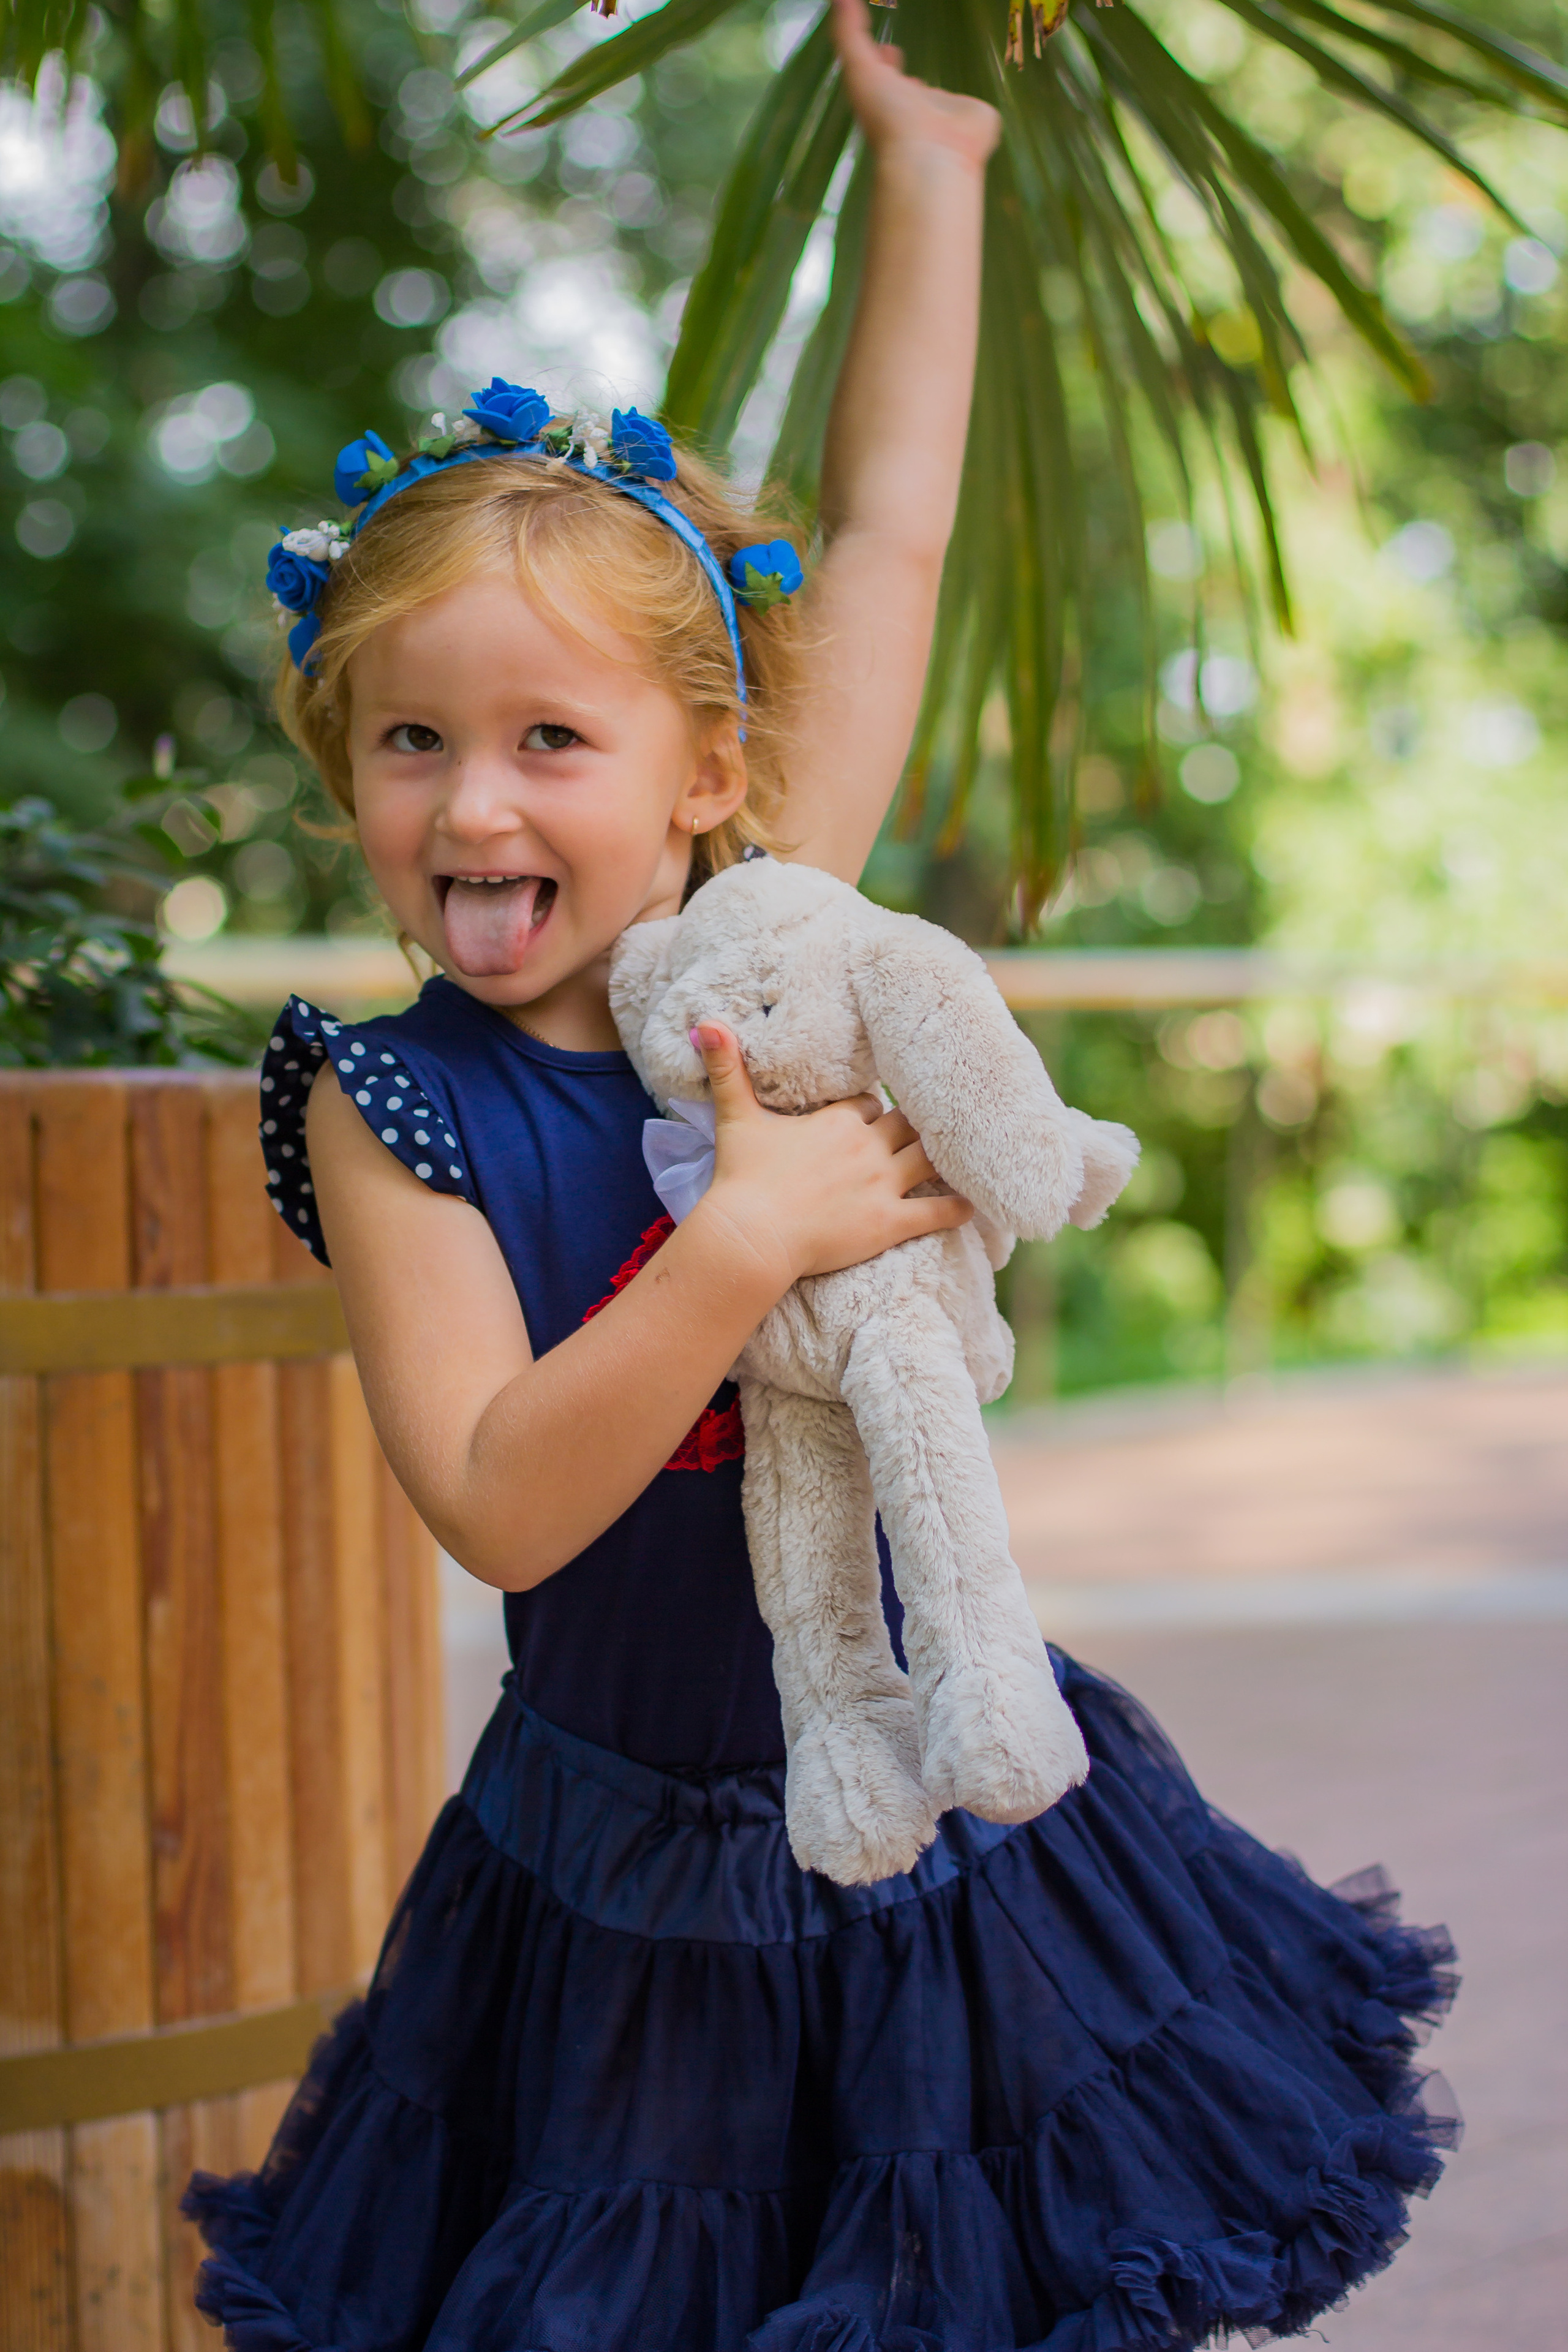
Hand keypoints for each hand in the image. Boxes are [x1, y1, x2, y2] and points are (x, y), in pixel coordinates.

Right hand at [689, 1021, 971, 1287]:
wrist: (750, 1235)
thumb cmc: (742, 1178)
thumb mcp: (735, 1117)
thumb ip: (726, 1069)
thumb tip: (703, 1022)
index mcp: (839, 1120)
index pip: (869, 1105)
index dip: (871, 1113)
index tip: (871, 1120)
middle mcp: (868, 1147)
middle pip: (907, 1126)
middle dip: (911, 1129)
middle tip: (921, 1133)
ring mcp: (883, 1184)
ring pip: (929, 1159)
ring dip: (943, 1159)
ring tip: (962, 1159)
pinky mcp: (890, 1223)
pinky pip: (938, 1211)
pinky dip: (959, 1208)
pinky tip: (974, 1206)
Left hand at [831, 0, 1000, 169]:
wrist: (932, 156)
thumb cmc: (891, 118)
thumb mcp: (860, 69)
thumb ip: (849, 33)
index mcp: (886, 98)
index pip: (880, 74)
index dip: (879, 59)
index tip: (884, 47)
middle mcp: (913, 110)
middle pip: (907, 89)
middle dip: (903, 77)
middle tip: (900, 61)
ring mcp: (945, 118)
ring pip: (940, 102)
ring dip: (936, 96)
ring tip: (934, 88)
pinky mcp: (975, 121)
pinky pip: (975, 110)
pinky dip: (974, 109)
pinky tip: (973, 108)